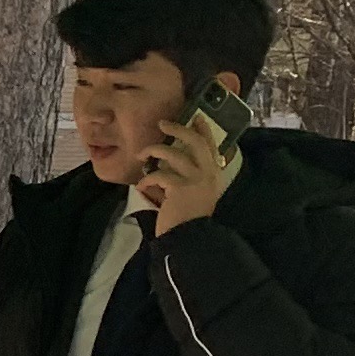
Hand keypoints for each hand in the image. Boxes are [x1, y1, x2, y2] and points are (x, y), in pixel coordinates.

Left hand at [141, 109, 228, 232]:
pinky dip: (147, 179)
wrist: (189, 237)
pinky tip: (142, 186)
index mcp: (213, 174)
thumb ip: (190, 179)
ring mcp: (195, 180)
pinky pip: (159, 174)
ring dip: (153, 150)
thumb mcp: (196, 194)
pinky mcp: (180, 188)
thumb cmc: (189, 218)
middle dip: (178, 129)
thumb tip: (171, 165)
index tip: (196, 118)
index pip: (211, 146)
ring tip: (141, 155)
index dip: (203, 130)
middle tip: (163, 123)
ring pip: (173, 154)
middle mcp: (208, 173)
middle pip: (195, 142)